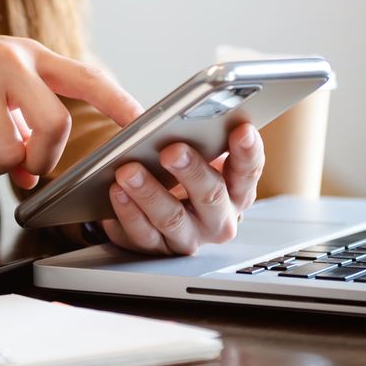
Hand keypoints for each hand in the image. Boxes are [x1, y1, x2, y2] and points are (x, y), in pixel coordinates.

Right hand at [0, 26, 142, 188]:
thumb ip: (24, 124)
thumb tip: (35, 176)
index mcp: (32, 56)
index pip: (87, 78)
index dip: (119, 102)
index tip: (143, 123)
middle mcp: (9, 61)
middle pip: (54, 125)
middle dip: (44, 159)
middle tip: (26, 165)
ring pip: (8, 151)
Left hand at [101, 123, 263, 255]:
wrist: (155, 213)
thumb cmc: (181, 178)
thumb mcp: (196, 156)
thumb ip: (198, 139)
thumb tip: (182, 117)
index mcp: (236, 192)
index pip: (248, 171)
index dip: (247, 151)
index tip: (242, 129)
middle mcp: (218, 219)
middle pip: (211, 196)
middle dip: (192, 171)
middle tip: (172, 150)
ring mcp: (189, 237)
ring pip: (173, 218)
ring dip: (150, 192)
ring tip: (130, 170)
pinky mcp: (157, 248)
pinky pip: (142, 232)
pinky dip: (128, 210)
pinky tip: (117, 191)